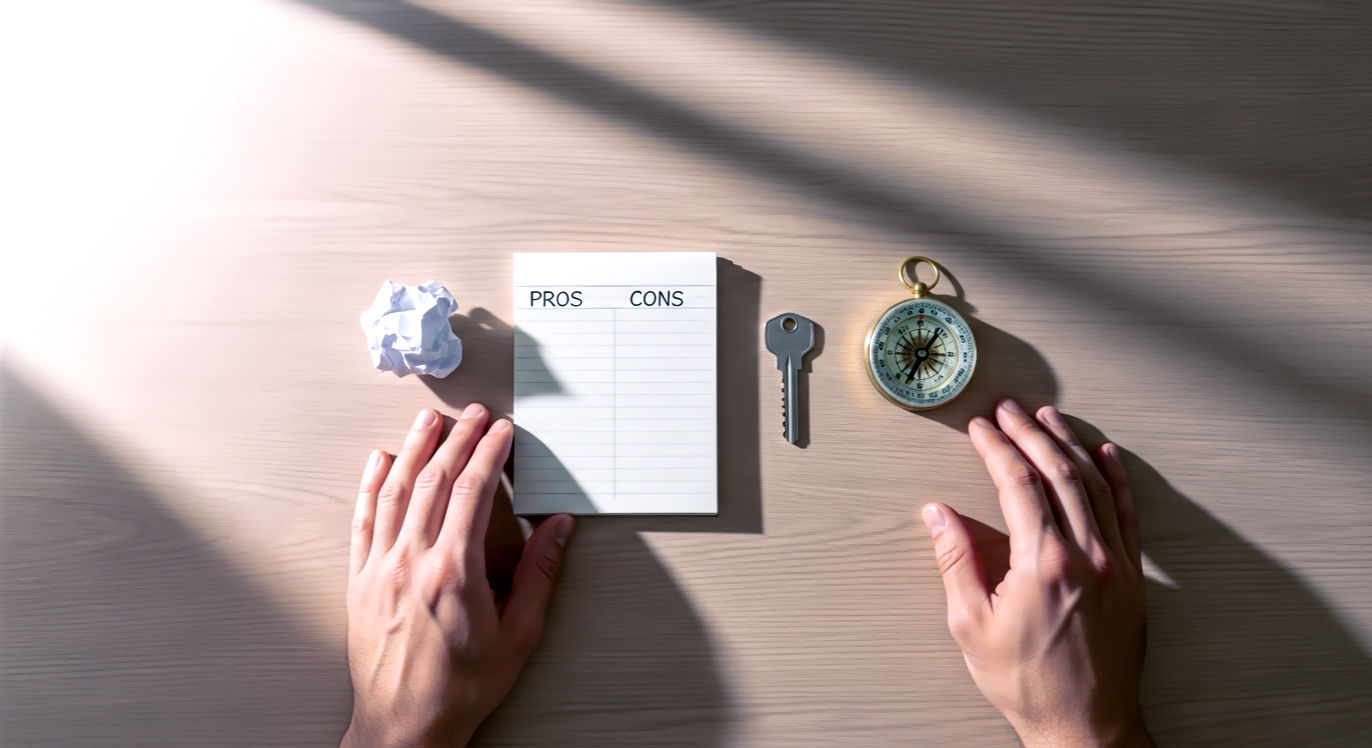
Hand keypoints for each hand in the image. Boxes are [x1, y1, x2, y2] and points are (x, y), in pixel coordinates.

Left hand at [343, 405, 574, 747]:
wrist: (405, 726)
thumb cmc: (463, 687)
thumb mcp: (518, 634)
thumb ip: (539, 575)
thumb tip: (558, 529)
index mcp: (454, 571)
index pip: (474, 492)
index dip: (490, 453)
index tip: (502, 432)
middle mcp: (412, 562)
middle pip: (435, 481)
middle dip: (458, 439)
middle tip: (474, 415)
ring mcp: (380, 568)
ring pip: (395, 491)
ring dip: (414, 449)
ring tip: (429, 420)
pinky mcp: (360, 581)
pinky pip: (363, 519)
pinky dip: (371, 484)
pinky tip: (380, 461)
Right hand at [920, 399, 1150, 747]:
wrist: (1086, 726)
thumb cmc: (1028, 683)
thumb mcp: (972, 625)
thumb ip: (956, 561)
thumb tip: (939, 514)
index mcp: (1044, 563)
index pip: (1018, 484)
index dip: (996, 449)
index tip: (981, 429)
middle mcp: (1087, 555)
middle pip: (1058, 473)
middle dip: (1030, 433)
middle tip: (1008, 410)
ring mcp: (1117, 564)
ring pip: (1095, 484)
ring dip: (1069, 445)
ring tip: (1048, 419)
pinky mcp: (1133, 576)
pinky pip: (1127, 513)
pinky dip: (1116, 478)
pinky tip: (1105, 455)